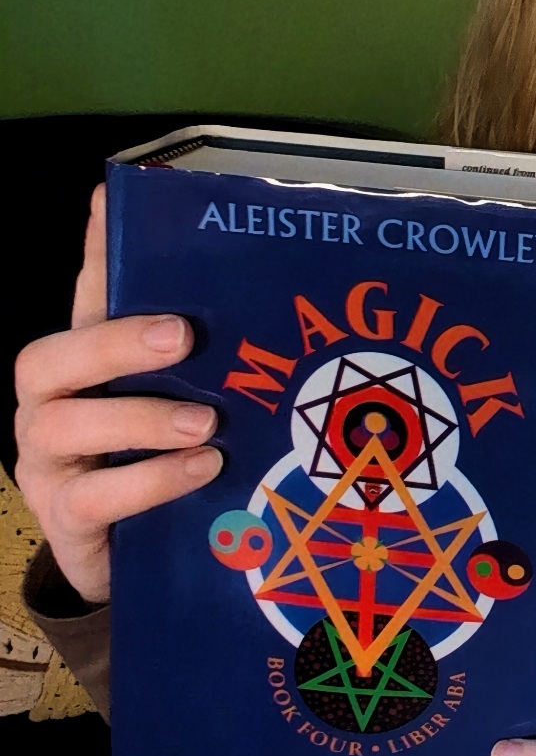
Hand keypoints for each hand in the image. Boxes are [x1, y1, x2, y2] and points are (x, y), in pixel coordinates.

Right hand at [13, 183, 221, 604]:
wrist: (127, 559)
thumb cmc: (160, 459)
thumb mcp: (183, 399)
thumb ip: (208, 356)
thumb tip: (269, 293)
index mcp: (83, 360)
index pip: (85, 293)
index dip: (94, 247)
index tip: (107, 196)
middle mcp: (50, 401)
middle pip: (50, 356)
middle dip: (114, 340)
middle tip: (181, 334)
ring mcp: (47, 461)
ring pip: (65, 424)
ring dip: (141, 418)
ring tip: (206, 422)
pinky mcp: (62, 519)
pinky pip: (92, 498)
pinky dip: (150, 481)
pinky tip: (200, 471)